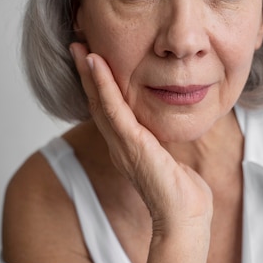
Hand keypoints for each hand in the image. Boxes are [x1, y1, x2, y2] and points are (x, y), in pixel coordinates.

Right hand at [69, 43, 212, 235]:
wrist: (185, 217)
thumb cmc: (183, 195)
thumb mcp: (172, 161)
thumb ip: (165, 145)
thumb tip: (171, 134)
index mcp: (127, 148)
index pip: (109, 111)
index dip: (99, 85)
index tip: (94, 60)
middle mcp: (118, 145)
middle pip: (97, 103)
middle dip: (86, 74)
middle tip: (77, 45)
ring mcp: (121, 145)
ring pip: (99, 102)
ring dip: (89, 73)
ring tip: (79, 47)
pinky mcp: (131, 144)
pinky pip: (113, 108)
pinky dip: (103, 84)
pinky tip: (95, 64)